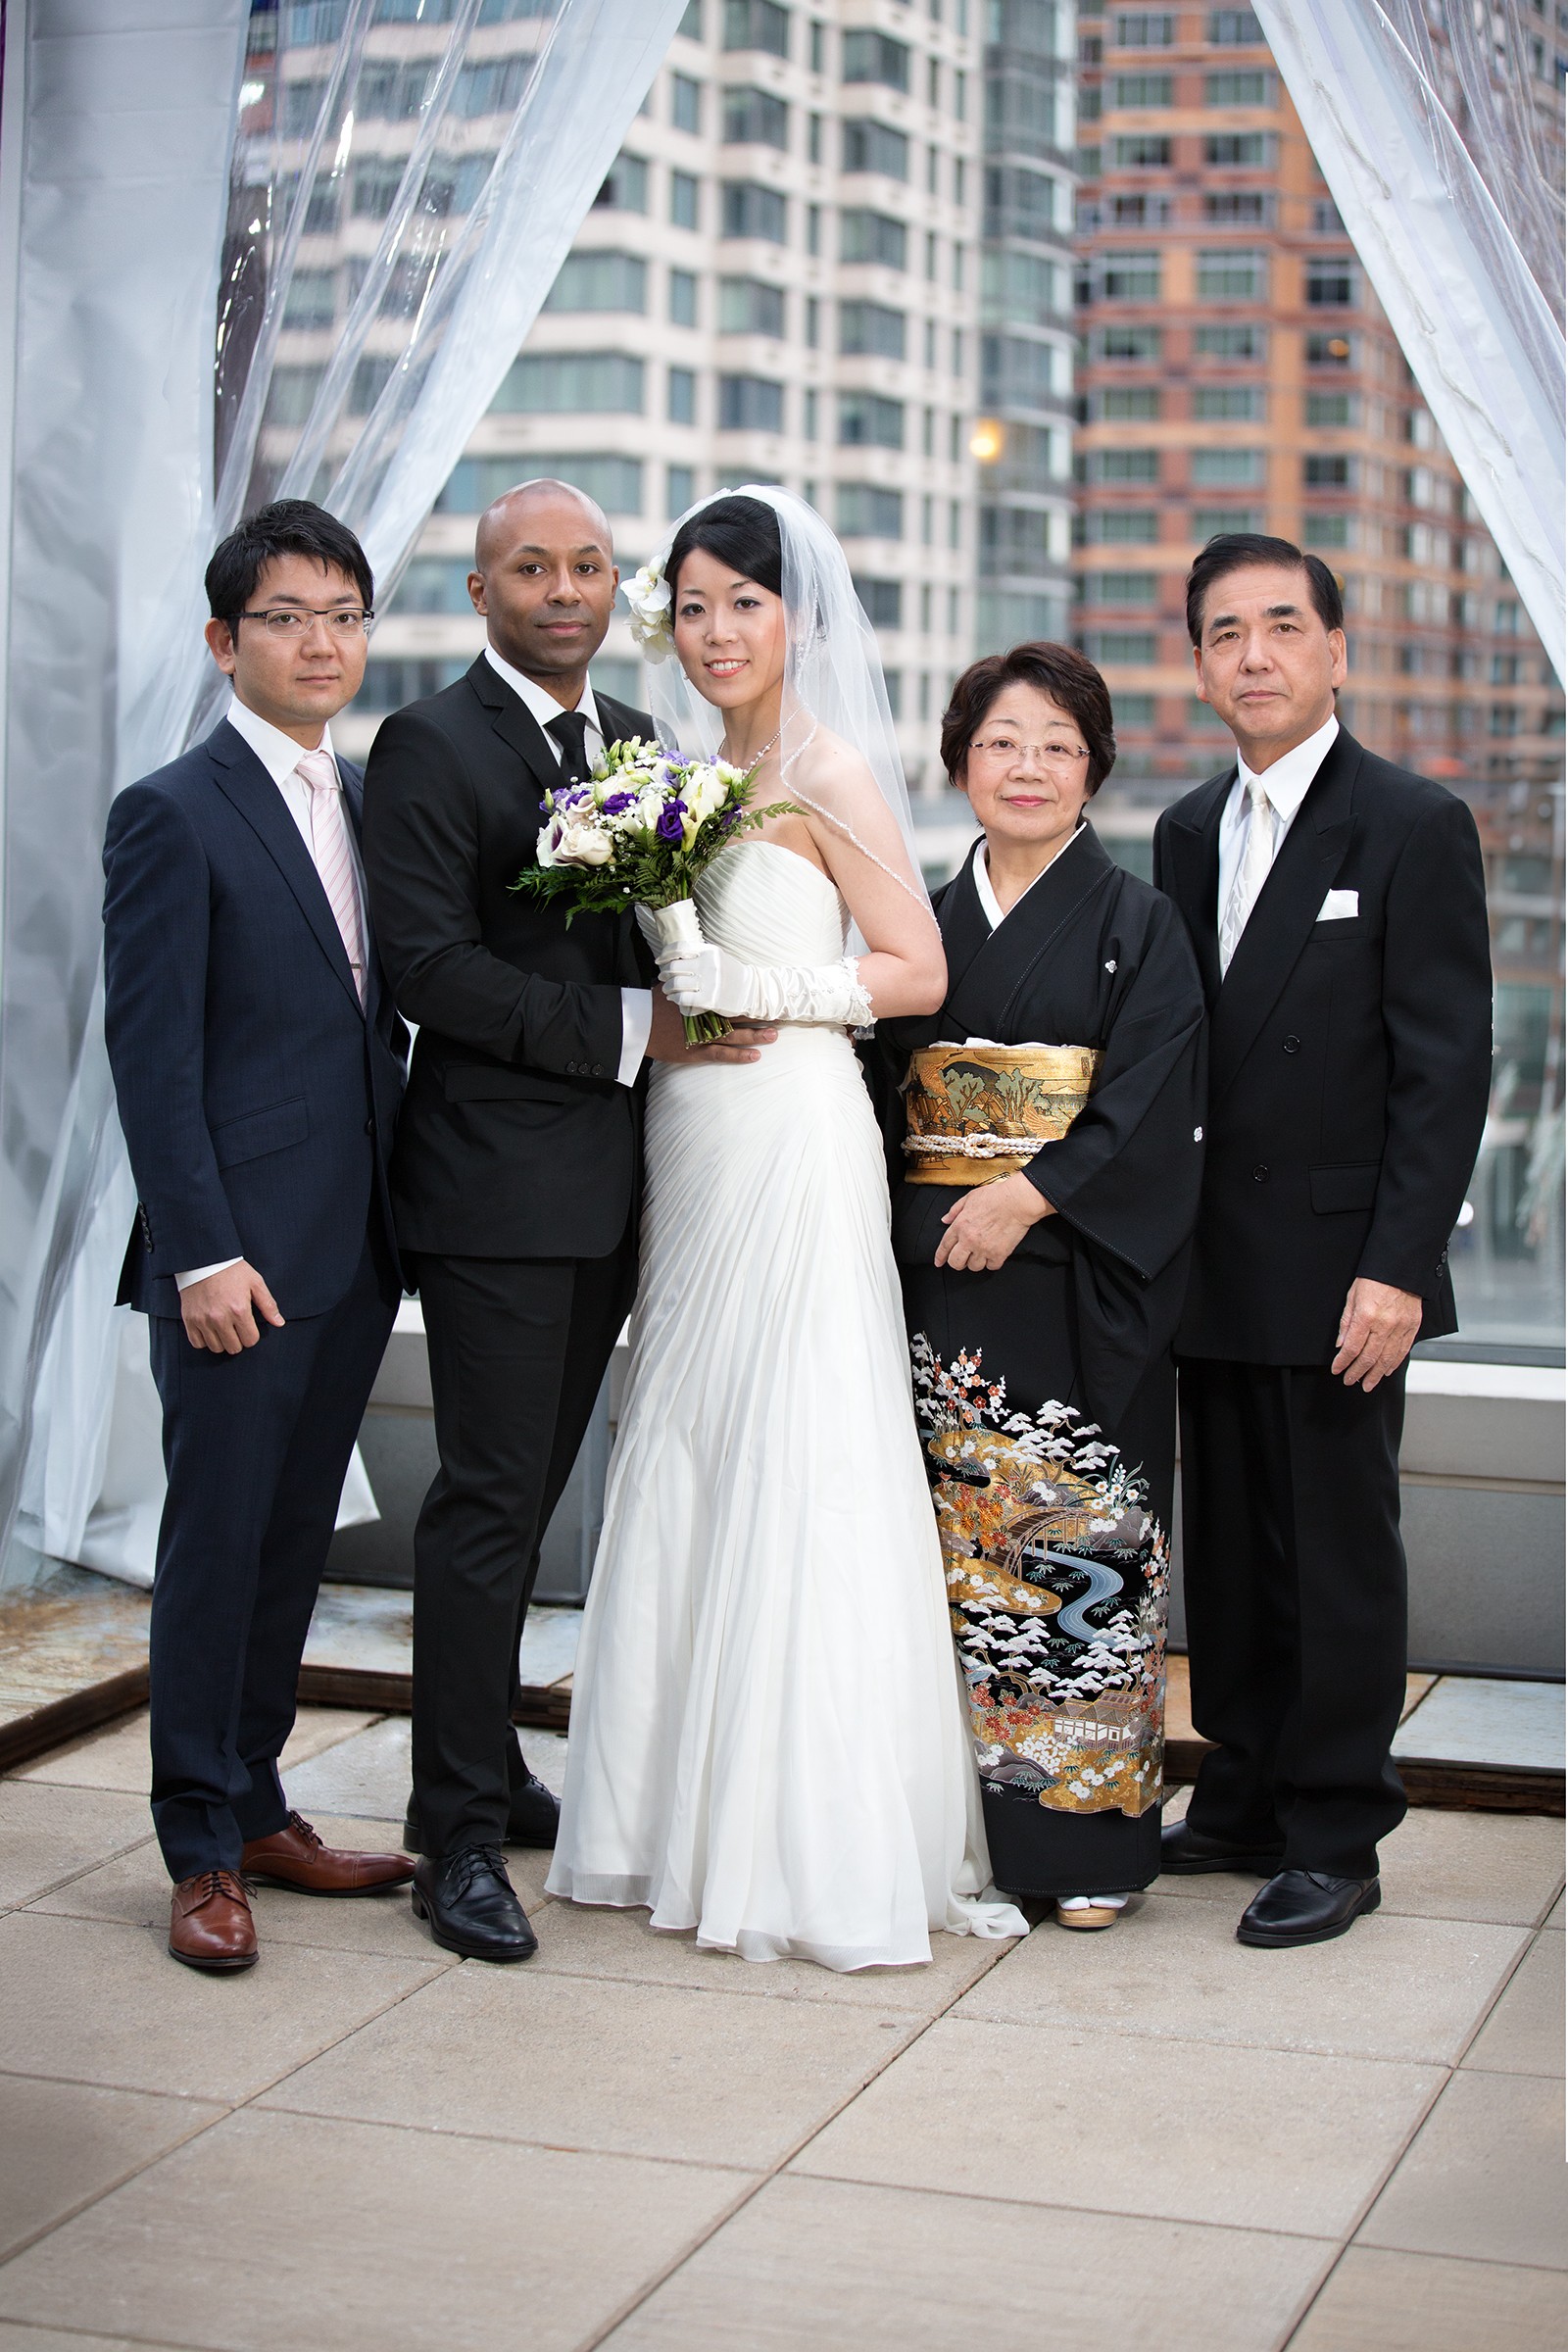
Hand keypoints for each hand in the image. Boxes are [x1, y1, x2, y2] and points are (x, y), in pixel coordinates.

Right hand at [180, 1260, 284, 1354]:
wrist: (204, 1260)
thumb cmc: (232, 1270)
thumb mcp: (255, 1282)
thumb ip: (268, 1305)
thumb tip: (279, 1323)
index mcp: (239, 1310)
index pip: (250, 1340)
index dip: (252, 1335)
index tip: (248, 1327)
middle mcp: (220, 1318)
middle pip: (234, 1347)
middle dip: (238, 1340)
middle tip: (236, 1328)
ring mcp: (203, 1320)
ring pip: (216, 1348)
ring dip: (222, 1341)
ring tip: (223, 1328)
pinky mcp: (189, 1319)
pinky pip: (197, 1343)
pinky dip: (204, 1340)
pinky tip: (210, 1330)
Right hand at [647, 984, 776, 1066]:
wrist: (636, 1023)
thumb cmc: (652, 1002)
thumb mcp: (671, 983)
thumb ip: (687, 977)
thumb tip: (694, 960)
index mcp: (702, 999)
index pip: (731, 997)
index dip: (749, 997)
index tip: (765, 995)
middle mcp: (706, 1016)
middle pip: (738, 1015)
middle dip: (759, 1016)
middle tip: (780, 1015)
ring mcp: (702, 1035)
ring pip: (734, 1035)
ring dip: (755, 1035)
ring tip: (774, 1035)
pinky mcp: (695, 1052)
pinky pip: (721, 1054)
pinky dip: (738, 1055)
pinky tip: (754, 1055)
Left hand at [660, 943, 757, 1019]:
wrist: (751, 991)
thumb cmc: (730, 974)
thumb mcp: (716, 957)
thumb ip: (697, 955)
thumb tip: (672, 959)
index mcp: (709, 951)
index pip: (679, 948)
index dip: (665, 954)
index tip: (659, 961)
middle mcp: (708, 964)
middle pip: (674, 966)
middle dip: (664, 973)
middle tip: (663, 978)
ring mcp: (709, 982)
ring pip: (676, 983)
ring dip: (667, 987)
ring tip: (667, 989)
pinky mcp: (709, 999)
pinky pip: (683, 998)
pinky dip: (675, 998)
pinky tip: (674, 999)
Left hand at [935, 1172, 1053, 1271]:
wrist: (1018, 1201)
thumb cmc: (996, 1196)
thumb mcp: (970, 1198)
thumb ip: (955, 1210)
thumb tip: (945, 1220)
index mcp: (960, 1225)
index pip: (944, 1246)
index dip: (940, 1256)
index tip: (938, 1262)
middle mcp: (969, 1239)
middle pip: (955, 1262)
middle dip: (957, 1262)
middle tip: (963, 1259)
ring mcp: (984, 1248)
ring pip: (973, 1267)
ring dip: (976, 1261)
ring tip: (981, 1253)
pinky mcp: (999, 1254)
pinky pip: (991, 1267)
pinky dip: (992, 1262)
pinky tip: (993, 1254)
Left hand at [1332, 1277, 1422, 1390]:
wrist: (1402, 1268)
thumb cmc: (1375, 1278)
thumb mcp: (1352, 1296)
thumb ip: (1347, 1322)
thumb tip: (1341, 1345)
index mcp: (1367, 1316)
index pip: (1352, 1348)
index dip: (1343, 1362)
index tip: (1337, 1370)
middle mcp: (1385, 1324)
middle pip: (1369, 1357)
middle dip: (1357, 1372)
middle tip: (1350, 1381)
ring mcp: (1401, 1327)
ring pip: (1387, 1358)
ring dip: (1376, 1374)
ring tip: (1368, 1384)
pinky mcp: (1413, 1326)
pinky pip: (1403, 1350)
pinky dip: (1393, 1363)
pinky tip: (1386, 1371)